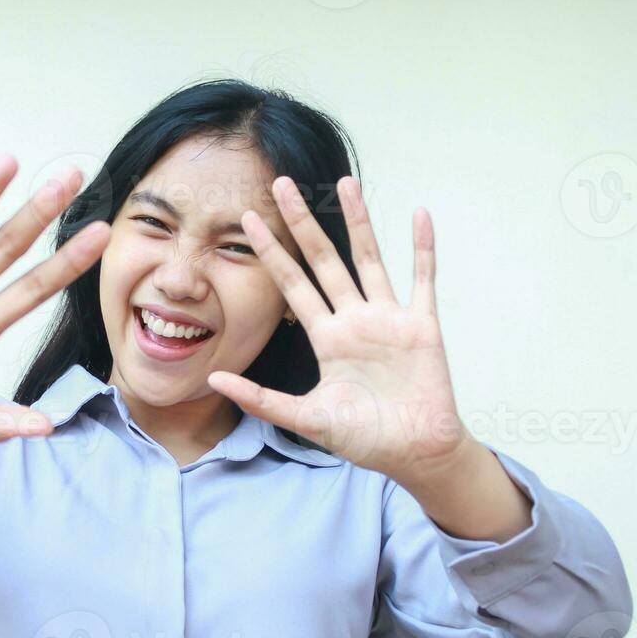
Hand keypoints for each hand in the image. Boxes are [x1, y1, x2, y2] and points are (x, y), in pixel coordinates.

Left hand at [207, 176, 471, 481]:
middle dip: (303, 223)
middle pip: (324, 260)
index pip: (292, 285)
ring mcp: (388, 318)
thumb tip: (213, 379)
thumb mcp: (306, 419)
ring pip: (369, 259)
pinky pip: (422, 279)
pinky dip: (423, 249)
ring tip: (344, 182)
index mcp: (326, 338)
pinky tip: (419, 215)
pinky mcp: (421, 325)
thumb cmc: (364, 439)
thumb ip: (261, 399)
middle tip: (283, 183)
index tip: (249, 220)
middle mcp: (354, 320)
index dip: (272, 252)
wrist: (414, 454)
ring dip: (358, 222)